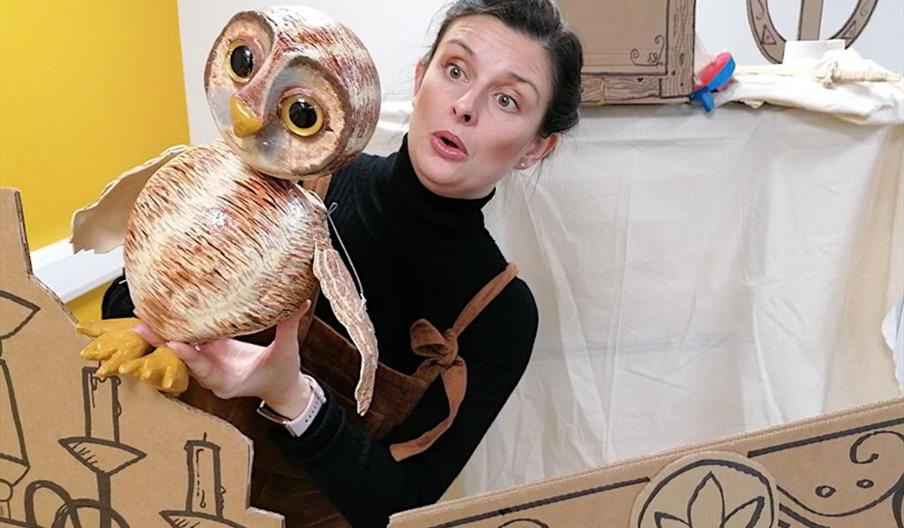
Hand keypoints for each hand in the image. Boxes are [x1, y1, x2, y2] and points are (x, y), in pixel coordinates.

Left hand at [133, 301, 311, 412]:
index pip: (203, 367)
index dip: (189, 355)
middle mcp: (212, 375)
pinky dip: (180, 326)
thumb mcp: (287, 352)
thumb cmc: (283, 376)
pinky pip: (192, 338)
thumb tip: (299, 302)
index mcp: (227, 382)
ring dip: (164, 332)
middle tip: (141, 326)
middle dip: (162, 341)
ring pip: (183, 346)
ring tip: (145, 315)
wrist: (282, 388)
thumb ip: (289, 327)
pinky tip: (166, 311)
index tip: (173, 342)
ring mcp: (210, 363)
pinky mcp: (212, 351)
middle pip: (183, 356)